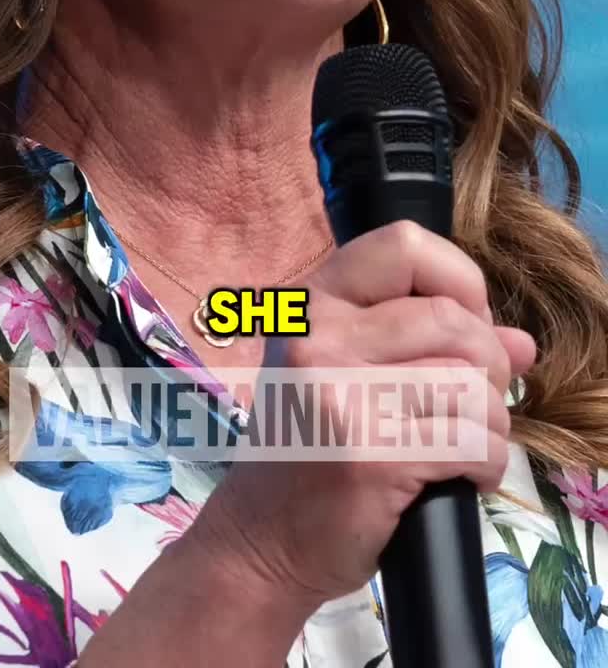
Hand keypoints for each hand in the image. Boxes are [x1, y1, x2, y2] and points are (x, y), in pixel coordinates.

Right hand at [193, 221, 535, 606]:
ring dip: (491, 421)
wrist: (262, 537)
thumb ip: (431, 344)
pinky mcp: (372, 457)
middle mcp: (320, 338)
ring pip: (469, 382)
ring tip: (469, 442)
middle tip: (473, 400)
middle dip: (487, 363)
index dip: (457, 278)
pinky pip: (471, 441)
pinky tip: (465, 475)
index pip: (403, 245)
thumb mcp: (349, 373)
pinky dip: (487, 461)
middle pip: (452, 319)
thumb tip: (521, 343)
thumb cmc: (310, 447)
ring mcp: (343, 396)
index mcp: (313, 304)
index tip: (465, 322)